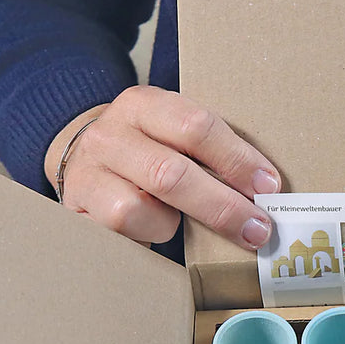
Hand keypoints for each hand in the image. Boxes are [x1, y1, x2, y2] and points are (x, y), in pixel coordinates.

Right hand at [44, 86, 280, 247]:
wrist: (81, 157)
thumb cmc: (147, 150)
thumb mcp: (173, 135)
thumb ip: (209, 152)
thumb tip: (267, 191)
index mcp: (144, 105)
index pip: (196, 127)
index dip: (237, 160)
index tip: (269, 187)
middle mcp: (110, 134)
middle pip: (172, 174)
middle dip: (223, 207)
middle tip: (257, 230)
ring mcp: (87, 173)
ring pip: (136, 209)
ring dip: (170, 225)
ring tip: (178, 224)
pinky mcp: (75, 210)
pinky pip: (116, 236)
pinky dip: (142, 238)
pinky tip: (150, 232)